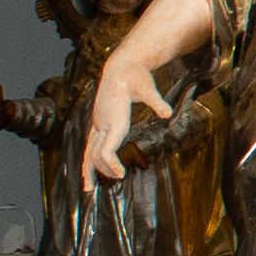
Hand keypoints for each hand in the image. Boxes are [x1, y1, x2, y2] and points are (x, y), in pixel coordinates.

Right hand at [83, 31, 176, 188]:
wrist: (122, 67)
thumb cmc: (136, 78)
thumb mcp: (148, 89)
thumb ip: (156, 102)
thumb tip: (168, 113)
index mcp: (113, 119)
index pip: (106, 149)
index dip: (111, 164)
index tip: (121, 174)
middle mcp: (102, 123)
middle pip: (95, 153)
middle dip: (99, 171)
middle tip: (100, 188)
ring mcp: (98, 122)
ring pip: (89, 150)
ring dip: (89, 169)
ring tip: (87, 186)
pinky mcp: (99, 121)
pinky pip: (91, 144)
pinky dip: (90, 158)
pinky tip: (91, 168)